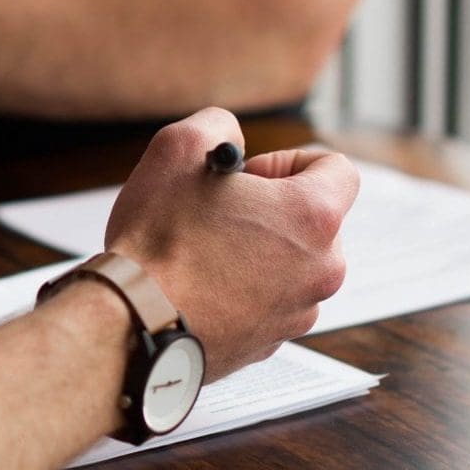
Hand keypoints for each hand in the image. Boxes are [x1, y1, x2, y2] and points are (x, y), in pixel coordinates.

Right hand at [104, 108, 357, 380]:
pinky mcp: (270, 343)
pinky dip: (241, 291)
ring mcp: (298, 312)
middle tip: (219, 214)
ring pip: (290, 266)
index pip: (337, 170)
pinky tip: (197, 287)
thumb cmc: (158, 240)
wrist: (133, 324)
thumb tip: (229, 140)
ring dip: (256, 253)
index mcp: (313, 217)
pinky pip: (266, 304)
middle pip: (313, 222)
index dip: (289, 162)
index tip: (249, 177)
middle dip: (270, 211)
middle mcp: (321, 269)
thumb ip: (218, 126)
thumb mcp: (178, 148)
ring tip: (202, 253)